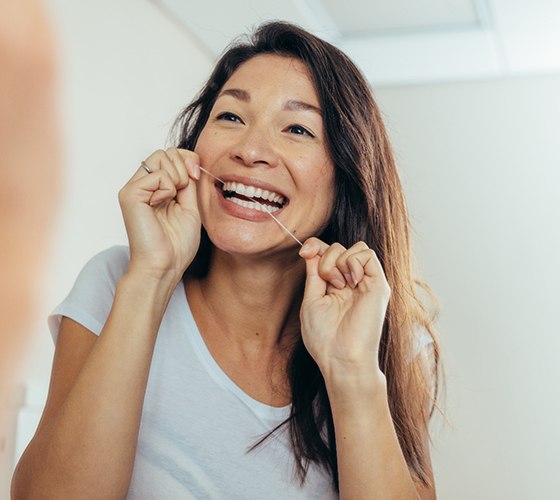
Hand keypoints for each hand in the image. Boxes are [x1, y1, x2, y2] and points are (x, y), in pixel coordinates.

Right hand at [118, 148, 200, 282]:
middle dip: (183, 167)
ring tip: (172, 200)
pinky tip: (161, 205)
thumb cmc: (176, 245)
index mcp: (155, 189)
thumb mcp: (190, 207)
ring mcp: (133, 189)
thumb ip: (188, 183)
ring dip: (176, 177)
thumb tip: (191, 161)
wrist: (165, 266)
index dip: (187, 159)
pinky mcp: (130, 194)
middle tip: (183, 192)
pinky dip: (168, 189)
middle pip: (164, 152)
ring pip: (160, 157)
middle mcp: (141, 186)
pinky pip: (157, 174)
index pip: (170, 155)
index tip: (196, 176)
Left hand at [298, 237, 390, 376]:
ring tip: (338, 285)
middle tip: (327, 283)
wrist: (342, 359)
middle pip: (339, 247)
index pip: (327, 252)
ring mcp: (366, 282)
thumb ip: (314, 273)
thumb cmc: (324, 338)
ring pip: (355, 247)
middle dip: (325, 258)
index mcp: (335, 286)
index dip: (315, 246)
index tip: (304, 252)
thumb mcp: (312, 300)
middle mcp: (352, 282)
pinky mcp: (378, 285)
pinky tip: (350, 281)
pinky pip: (367, 254)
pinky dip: (353, 261)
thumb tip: (311, 249)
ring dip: (339, 261)